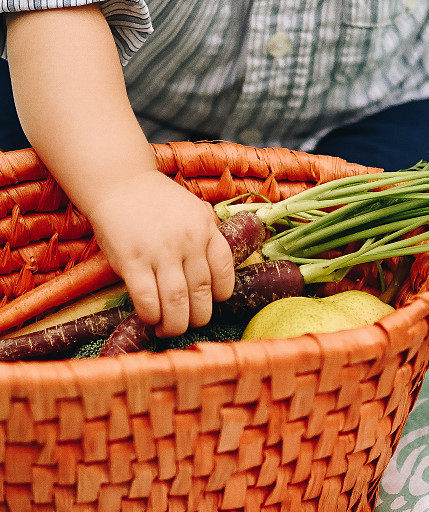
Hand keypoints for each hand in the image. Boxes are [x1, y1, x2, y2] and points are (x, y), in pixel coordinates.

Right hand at [86, 170, 235, 336]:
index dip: (222, 292)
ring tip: (170, 329)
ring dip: (176, 324)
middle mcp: (188, 242)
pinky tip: (150, 319)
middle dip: (199, 316)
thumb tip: (216, 270)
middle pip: (201, 291)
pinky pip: (146, 298)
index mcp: (206, 229)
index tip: (214, 301)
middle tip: (190, 323)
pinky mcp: (131, 260)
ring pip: (177, 301)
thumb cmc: (158, 200)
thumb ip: (208, 235)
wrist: (120, 182)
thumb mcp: (194, 210)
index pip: (224, 269)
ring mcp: (160, 251)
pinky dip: (151, 315)